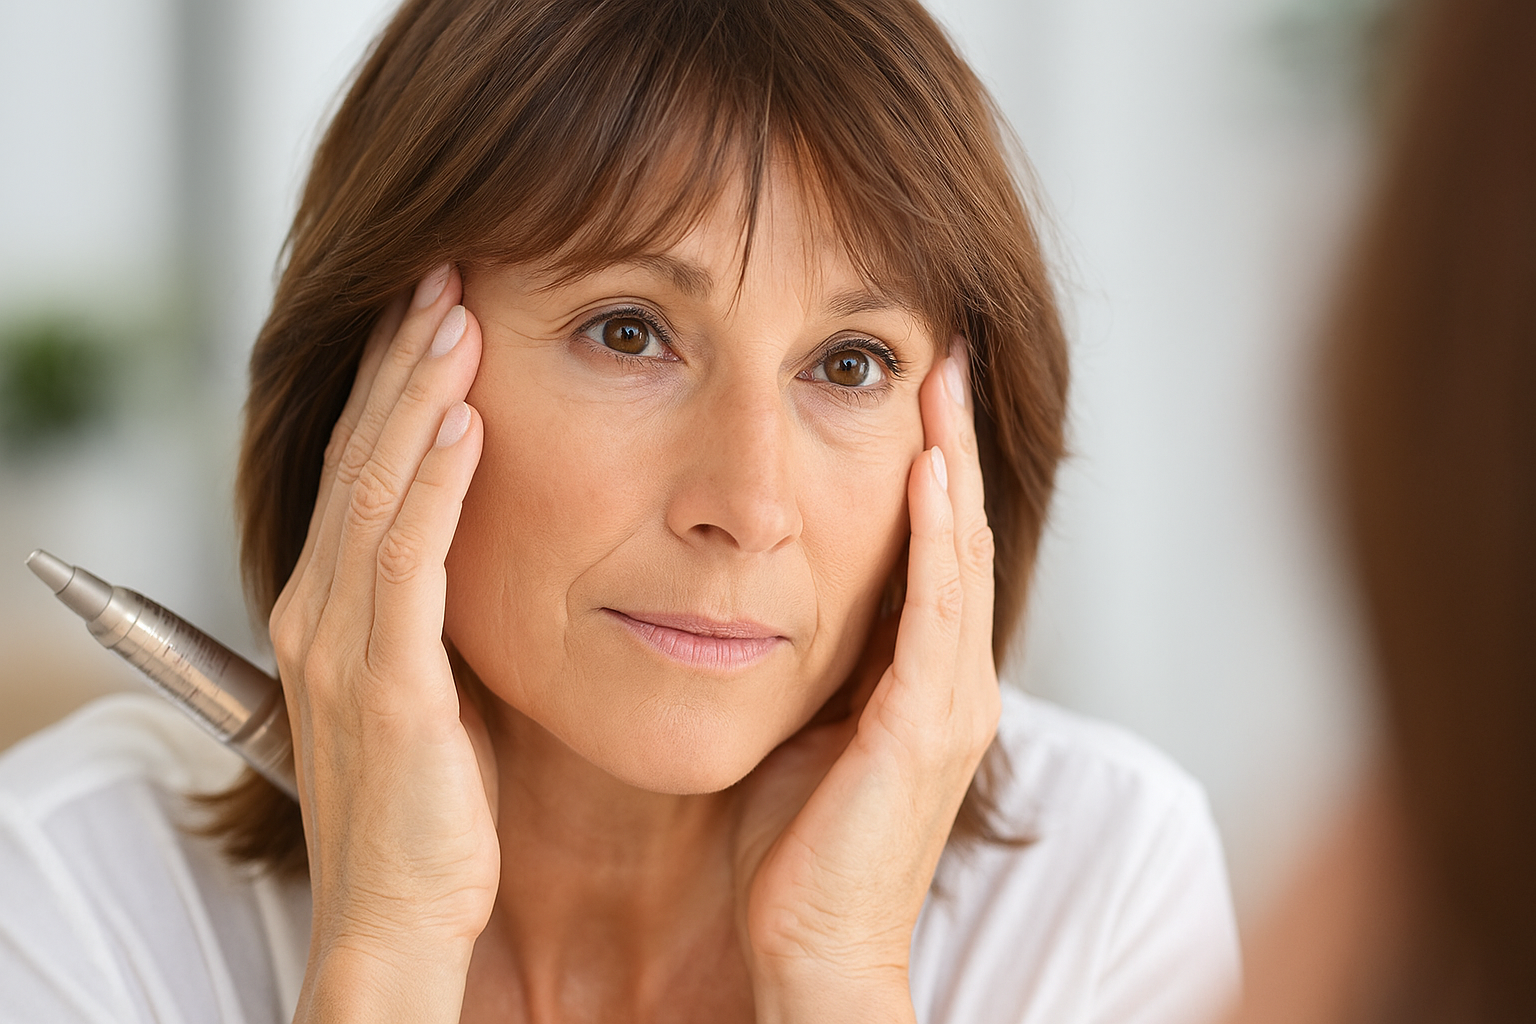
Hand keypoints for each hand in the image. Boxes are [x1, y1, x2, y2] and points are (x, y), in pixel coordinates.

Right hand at [267, 265, 497, 1022]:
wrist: (402, 914)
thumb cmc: (434, 801)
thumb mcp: (434, 681)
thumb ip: (441, 607)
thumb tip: (494, 537)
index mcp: (336, 604)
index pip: (364, 464)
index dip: (395, 380)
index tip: (443, 303)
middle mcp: (321, 609)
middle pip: (361, 454)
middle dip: (402, 358)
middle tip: (444, 269)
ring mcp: (341, 644)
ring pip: (376, 489)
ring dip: (415, 394)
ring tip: (453, 311)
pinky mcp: (382, 686)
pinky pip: (406, 563)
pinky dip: (433, 486)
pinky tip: (464, 421)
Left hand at [734, 342, 1000, 1023]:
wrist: (813, 953)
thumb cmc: (794, 851)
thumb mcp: (801, 729)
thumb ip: (806, 662)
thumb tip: (756, 598)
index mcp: (923, 678)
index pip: (932, 546)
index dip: (927, 463)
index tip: (905, 383)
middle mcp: (953, 678)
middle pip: (958, 531)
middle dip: (948, 438)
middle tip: (938, 347)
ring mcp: (951, 698)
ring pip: (957, 552)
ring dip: (948, 460)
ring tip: (937, 375)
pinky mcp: (928, 723)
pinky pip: (935, 609)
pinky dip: (935, 535)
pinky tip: (923, 469)